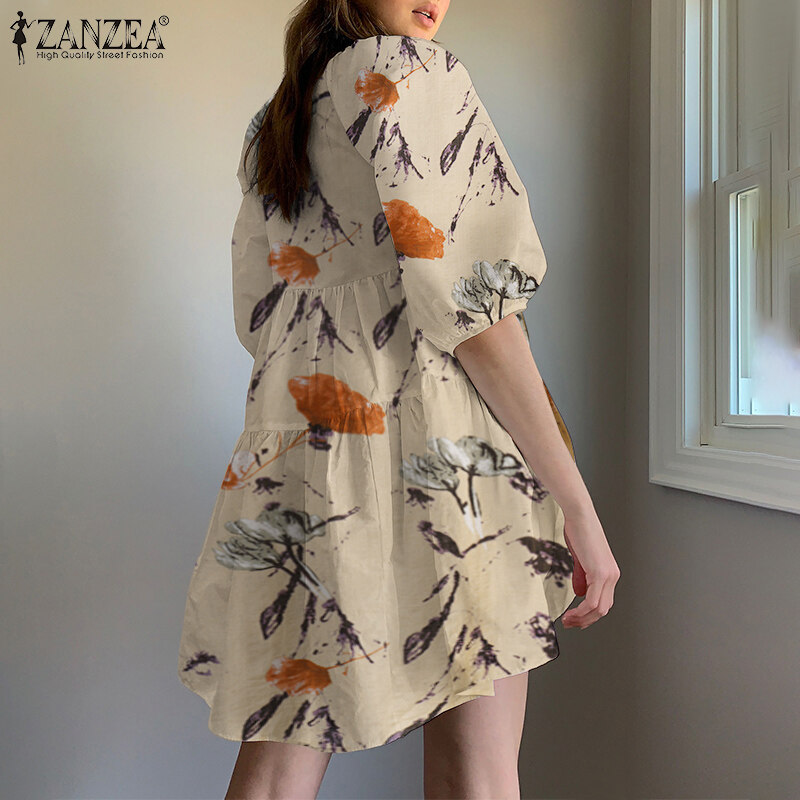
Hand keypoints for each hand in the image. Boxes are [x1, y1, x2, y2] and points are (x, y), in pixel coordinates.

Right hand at [560, 510, 619, 629]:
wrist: (581, 516)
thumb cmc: (580, 531)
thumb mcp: (580, 559)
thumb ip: (582, 577)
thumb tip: (579, 593)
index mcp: (610, 573)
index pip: (603, 602)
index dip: (590, 614)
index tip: (575, 618)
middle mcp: (612, 576)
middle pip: (603, 609)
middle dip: (585, 620)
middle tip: (570, 623)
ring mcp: (608, 575)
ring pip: (599, 608)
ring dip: (582, 618)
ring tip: (568, 620)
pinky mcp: (599, 572)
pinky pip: (592, 600)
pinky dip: (581, 610)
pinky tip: (571, 612)